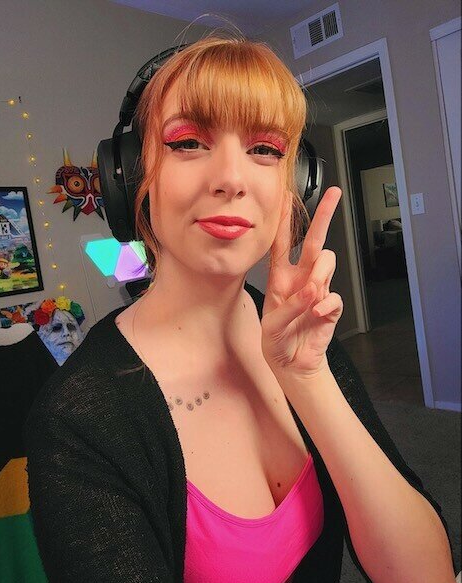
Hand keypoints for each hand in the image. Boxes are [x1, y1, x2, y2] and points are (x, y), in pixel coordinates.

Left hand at [261, 186, 342, 379]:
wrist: (293, 364)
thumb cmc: (277, 341)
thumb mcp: (272, 324)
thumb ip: (290, 306)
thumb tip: (312, 290)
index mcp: (280, 278)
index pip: (282, 243)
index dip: (284, 220)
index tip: (287, 196)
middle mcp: (300, 279)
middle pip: (315, 240)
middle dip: (324, 215)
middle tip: (334, 194)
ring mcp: (317, 290)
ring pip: (327, 263)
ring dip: (319, 275)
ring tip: (309, 297)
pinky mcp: (330, 306)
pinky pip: (335, 296)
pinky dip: (325, 306)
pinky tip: (316, 317)